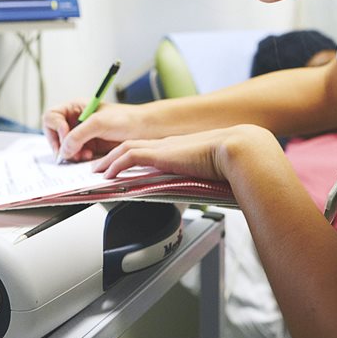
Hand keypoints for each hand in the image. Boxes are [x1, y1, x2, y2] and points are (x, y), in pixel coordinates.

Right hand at [42, 100, 148, 161]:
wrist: (146, 131)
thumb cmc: (127, 119)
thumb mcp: (99, 123)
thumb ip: (78, 135)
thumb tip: (64, 150)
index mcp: (76, 107)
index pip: (51, 117)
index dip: (55, 128)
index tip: (66, 136)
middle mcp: (76, 120)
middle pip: (54, 134)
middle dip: (61, 144)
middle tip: (70, 153)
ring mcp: (82, 135)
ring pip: (64, 147)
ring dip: (71, 153)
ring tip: (84, 155)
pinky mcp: (89, 147)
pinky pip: (74, 155)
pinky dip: (78, 158)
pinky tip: (88, 157)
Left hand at [92, 125, 283, 182]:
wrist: (239, 150)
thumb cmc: (234, 162)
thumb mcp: (214, 172)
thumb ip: (206, 179)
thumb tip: (211, 192)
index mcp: (181, 148)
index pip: (150, 150)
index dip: (134, 157)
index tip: (124, 166)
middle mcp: (169, 145)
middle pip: (133, 146)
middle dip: (114, 157)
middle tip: (100, 167)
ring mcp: (164, 148)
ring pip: (126, 149)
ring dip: (109, 161)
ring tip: (97, 171)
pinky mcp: (160, 154)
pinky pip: (129, 156)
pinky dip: (115, 165)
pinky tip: (108, 175)